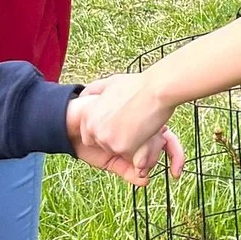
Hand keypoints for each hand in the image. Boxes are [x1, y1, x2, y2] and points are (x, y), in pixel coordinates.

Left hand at [67, 75, 184, 184]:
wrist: (157, 90)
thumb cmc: (137, 86)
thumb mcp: (109, 83)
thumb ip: (93, 90)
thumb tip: (83, 95)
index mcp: (87, 114)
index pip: (89, 135)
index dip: (105, 131)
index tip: (118, 125)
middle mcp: (92, 128)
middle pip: (102, 145)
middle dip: (116, 139)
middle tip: (131, 124)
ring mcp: (106, 140)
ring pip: (116, 151)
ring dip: (127, 144)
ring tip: (139, 125)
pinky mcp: (122, 148)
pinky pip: (129, 156)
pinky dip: (138, 148)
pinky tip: (145, 131)